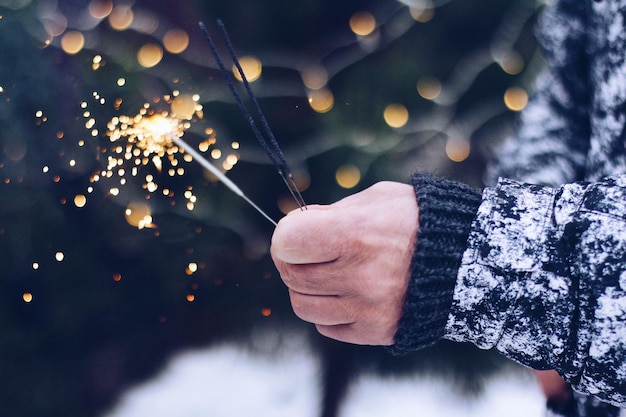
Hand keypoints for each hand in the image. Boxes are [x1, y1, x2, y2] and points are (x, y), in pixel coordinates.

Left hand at [270, 181, 418, 344]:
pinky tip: (345, 292)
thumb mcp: (376, 200)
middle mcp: (360, 276)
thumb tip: (295, 229)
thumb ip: (332, 214)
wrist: (465, 259)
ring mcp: (367, 308)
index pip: (288, 242)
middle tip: (308, 251)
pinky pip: (327, 326)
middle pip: (292, 275)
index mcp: (356, 235)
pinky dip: (328, 310)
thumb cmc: (417, 221)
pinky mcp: (375, 331)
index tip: (297, 231)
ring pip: (303, 306)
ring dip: (306, 288)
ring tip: (326, 273)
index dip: (285, 235)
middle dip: (292, 260)